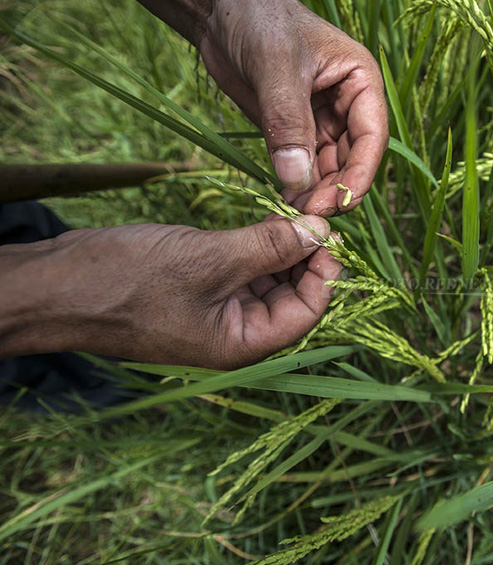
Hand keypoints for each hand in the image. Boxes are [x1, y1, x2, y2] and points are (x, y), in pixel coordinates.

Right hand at [0, 216, 341, 369]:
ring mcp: (216, 314)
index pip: (307, 313)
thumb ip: (269, 247)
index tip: (329, 231)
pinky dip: (256, 248)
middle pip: (292, 297)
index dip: (325, 273)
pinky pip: (242, 272)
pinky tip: (264, 220)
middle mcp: (235, 335)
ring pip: (268, 282)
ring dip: (282, 249)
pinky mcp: (199, 291)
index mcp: (242, 344)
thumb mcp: (210, 258)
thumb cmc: (130, 279)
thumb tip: (319, 232)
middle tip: (313, 213)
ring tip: (291, 211)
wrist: (58, 283)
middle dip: (305, 257)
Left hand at [141, 0, 388, 216]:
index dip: (360, 174)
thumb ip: (288, 123)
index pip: (372, 137)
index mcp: (360, 82)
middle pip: (353, 160)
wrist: (222, 13)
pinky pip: (304, 166)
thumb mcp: (276, 68)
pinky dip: (297, 185)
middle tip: (308, 216)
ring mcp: (322, 120)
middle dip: (334, 189)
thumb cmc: (259, 20)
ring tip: (293, 214)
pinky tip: (284, 200)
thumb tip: (297, 180)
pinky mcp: (295, 131)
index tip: (340, 203)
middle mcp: (347, 105)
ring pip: (329, 168)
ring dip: (315, 193)